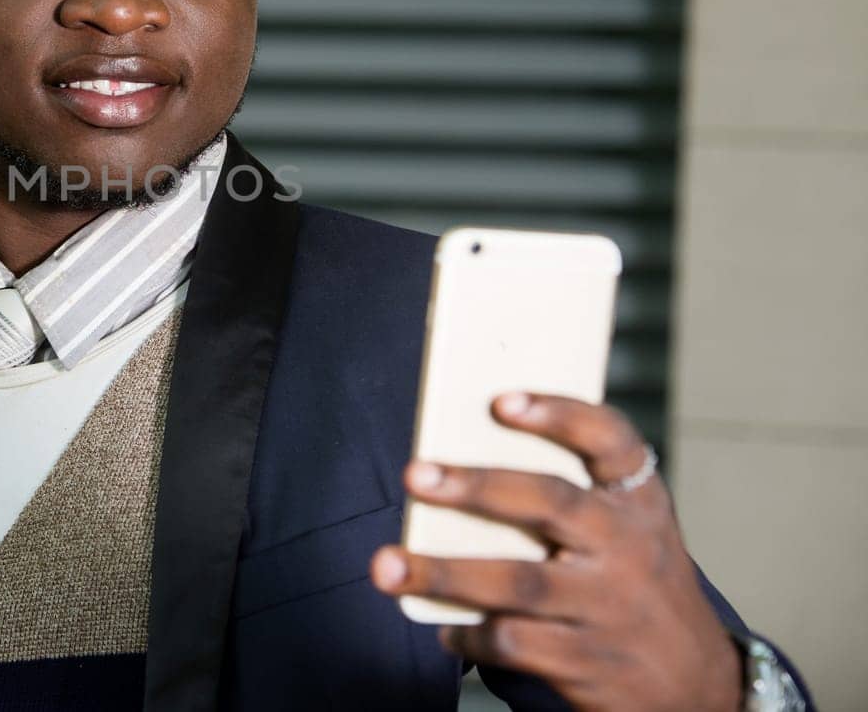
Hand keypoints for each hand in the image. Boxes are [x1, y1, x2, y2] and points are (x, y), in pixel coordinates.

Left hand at [369, 392, 743, 711]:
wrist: (697, 685)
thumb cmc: (634, 583)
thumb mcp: (628, 531)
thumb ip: (566, 497)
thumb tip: (456, 468)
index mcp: (639, 503)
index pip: (612, 441)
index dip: (560, 415)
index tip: (502, 400)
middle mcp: (629, 549)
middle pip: (549, 504)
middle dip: (476, 487)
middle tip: (415, 475)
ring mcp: (608, 608)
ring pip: (517, 582)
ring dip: (442, 573)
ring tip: (385, 565)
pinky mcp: (587, 663)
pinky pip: (513, 641)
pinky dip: (469, 631)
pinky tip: (444, 625)